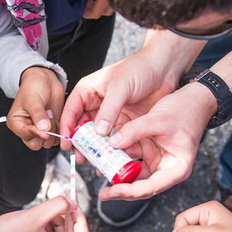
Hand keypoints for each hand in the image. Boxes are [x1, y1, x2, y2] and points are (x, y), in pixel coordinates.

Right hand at [0, 196, 89, 231]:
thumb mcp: (35, 216)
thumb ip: (57, 206)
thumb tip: (72, 201)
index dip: (81, 220)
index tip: (75, 204)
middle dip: (68, 219)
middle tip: (64, 200)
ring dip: (57, 221)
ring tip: (44, 210)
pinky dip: (48, 226)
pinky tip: (38, 218)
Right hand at [8, 66, 64, 149]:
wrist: (45, 80)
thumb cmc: (33, 86)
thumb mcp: (33, 99)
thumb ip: (38, 115)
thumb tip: (43, 129)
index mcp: (16, 123)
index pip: (25, 136)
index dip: (36, 133)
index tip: (44, 127)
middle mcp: (27, 129)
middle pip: (36, 144)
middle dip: (45, 134)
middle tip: (48, 119)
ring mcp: (40, 130)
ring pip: (47, 143)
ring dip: (53, 131)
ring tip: (51, 115)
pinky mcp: (51, 129)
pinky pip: (57, 138)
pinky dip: (60, 130)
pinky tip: (56, 118)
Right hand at [60, 30, 202, 150]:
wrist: (164, 70)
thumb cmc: (139, 69)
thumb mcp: (120, 88)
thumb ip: (108, 110)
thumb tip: (98, 132)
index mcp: (88, 90)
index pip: (71, 110)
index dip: (67, 127)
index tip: (66, 143)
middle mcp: (97, 104)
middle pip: (82, 127)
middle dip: (81, 144)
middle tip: (81, 157)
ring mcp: (111, 115)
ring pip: (98, 136)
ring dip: (97, 149)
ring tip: (96, 162)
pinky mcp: (124, 123)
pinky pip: (115, 139)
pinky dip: (113, 150)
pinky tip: (113, 159)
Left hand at [94, 85, 212, 200]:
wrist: (195, 97)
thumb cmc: (186, 110)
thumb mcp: (158, 119)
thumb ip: (135, 131)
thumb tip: (112, 143)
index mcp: (177, 168)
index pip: (152, 186)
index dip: (131, 191)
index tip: (114, 191)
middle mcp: (168, 168)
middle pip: (142, 186)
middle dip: (122, 189)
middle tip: (103, 193)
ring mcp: (158, 161)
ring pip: (135, 174)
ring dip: (118, 174)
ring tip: (100, 170)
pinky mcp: (150, 151)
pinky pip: (133, 159)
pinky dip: (121, 158)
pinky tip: (107, 156)